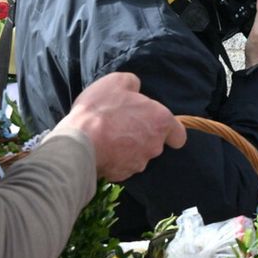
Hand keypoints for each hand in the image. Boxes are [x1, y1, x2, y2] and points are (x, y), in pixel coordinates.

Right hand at [60, 72, 186, 181]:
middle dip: (142, 134)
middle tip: (122, 123)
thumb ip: (133, 84)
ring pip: (139, 155)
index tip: (156, 125)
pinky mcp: (122, 175)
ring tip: (108, 135)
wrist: (78, 142)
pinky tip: (101, 148)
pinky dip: (115, 158)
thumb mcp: (117, 82)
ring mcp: (139, 163)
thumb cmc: (100, 110)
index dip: (170, 131)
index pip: (179, 135)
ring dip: (128, 147)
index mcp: (160, 121)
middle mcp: (154, 146)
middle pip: (155, 142)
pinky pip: (122, 165)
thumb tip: (135, 89)